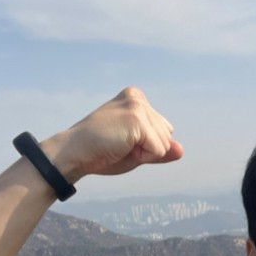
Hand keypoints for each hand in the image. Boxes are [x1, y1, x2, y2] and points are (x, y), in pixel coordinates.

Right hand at [40, 87, 183, 182]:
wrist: (74, 154)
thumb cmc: (101, 152)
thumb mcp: (136, 150)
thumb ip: (160, 149)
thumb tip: (182, 150)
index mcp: (136, 99)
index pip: (163, 131)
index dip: (145, 146)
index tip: (120, 141)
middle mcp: (138, 98)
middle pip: (167, 136)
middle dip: (146, 149)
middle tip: (118, 145)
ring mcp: (138, 106)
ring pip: (164, 144)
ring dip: (144, 153)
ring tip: (118, 145)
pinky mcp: (137, 119)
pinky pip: (158, 150)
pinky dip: (142, 157)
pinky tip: (120, 147)